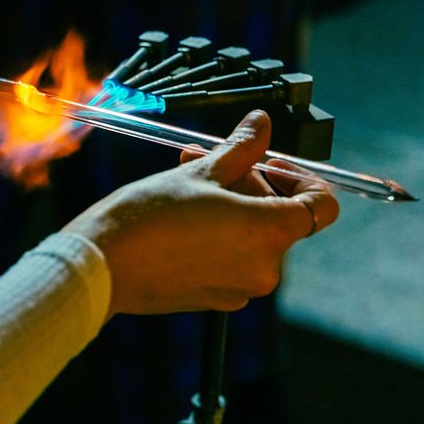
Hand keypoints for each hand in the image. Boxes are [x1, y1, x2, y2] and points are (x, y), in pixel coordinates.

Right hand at [63, 110, 338, 316]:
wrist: (102, 264)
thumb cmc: (147, 218)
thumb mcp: (200, 172)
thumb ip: (241, 149)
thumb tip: (262, 125)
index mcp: (270, 233)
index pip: (321, 206)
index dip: (301, 178)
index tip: (268, 163)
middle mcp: (264, 268)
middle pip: (279, 217)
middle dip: (248, 184)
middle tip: (211, 161)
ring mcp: (239, 288)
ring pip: (251, 236)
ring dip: (228, 205)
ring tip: (187, 179)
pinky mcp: (215, 298)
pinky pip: (230, 260)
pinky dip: (216, 235)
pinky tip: (181, 215)